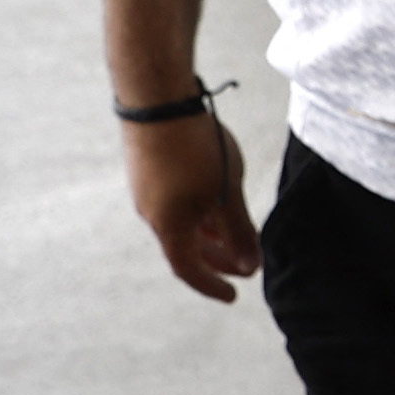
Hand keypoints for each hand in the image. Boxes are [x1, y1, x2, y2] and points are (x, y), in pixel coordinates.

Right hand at [123, 107, 259, 302]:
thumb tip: (250, 266)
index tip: (234, 295)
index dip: (212, 285)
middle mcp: (150, 213)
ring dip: (207, 236)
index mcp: (168, 226)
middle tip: (244, 266)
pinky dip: (196, 214)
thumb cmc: (195, 149)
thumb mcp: (227, 194)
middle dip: (216, 261)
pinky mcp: (146, 169)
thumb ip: (239, 232)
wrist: (156, 99)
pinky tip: (213, 202)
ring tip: (234, 236)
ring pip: (179, 225)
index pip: (189, 270)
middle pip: (184, 249)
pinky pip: (173, 205)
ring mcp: (145, 190)